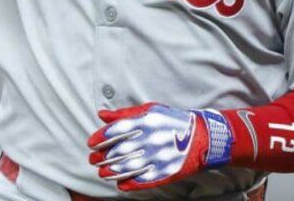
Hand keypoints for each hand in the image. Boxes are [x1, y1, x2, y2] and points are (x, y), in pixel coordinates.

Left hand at [87, 103, 233, 190]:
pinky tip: (119, 183)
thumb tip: (102, 115)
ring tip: (102, 172)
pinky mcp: (166, 172)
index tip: (91, 144)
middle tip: (93, 160)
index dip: (100, 138)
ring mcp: (159, 157)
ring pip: (128, 167)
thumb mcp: (150, 110)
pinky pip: (143, 180)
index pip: (116, 131)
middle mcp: (152, 139)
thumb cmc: (172, 121)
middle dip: (102, 157)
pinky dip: (128, 183)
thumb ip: (124, 113)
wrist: (202, 137)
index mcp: (146, 122)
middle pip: (119, 150)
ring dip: (111, 171)